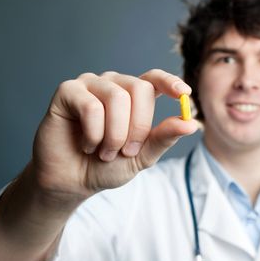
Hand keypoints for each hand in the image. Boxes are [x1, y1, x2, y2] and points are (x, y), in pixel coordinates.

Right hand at [32, 69, 197, 200]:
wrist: (72, 182)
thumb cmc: (107, 165)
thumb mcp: (142, 155)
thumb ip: (164, 137)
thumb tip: (191, 123)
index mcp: (134, 96)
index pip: (155, 78)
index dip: (170, 82)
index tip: (185, 93)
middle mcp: (114, 84)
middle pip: (140, 88)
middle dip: (138, 127)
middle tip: (125, 151)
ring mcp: (90, 85)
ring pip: (117, 98)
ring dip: (114, 134)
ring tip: (104, 152)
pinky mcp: (68, 91)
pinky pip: (91, 106)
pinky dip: (93, 133)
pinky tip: (86, 144)